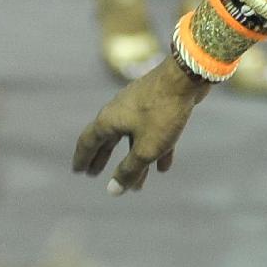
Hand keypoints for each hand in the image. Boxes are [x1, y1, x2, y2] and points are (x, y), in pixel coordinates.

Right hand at [72, 56, 209, 193]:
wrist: (188, 75)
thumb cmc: (162, 112)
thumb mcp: (146, 148)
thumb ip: (129, 170)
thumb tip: (112, 191)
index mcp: (108, 120)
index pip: (88, 142)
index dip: (83, 158)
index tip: (78, 171)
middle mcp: (119, 110)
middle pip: (109, 139)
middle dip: (104, 158)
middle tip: (96, 173)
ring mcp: (140, 104)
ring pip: (134, 138)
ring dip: (135, 159)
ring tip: (137, 184)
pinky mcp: (160, 102)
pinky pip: (153, 130)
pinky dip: (155, 148)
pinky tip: (164, 167)